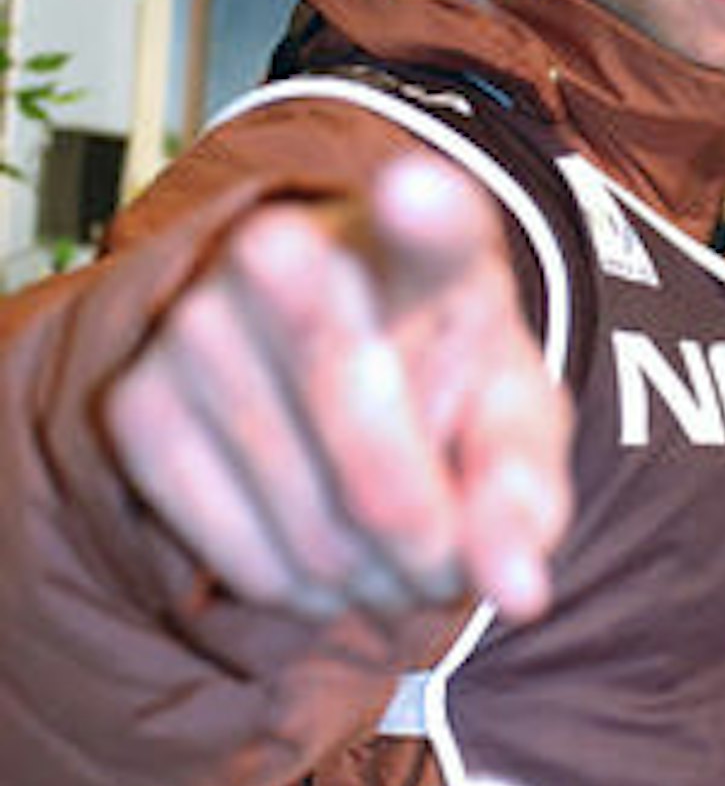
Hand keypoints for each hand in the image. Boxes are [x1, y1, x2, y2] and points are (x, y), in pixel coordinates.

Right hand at [103, 153, 573, 623]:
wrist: (325, 380)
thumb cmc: (442, 392)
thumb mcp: (511, 428)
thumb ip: (525, 491)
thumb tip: (518, 588)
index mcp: (423, 243)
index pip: (431, 229)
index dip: (425, 219)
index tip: (418, 196)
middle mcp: (290, 251)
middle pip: (372, 437)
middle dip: (427, 535)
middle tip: (444, 559)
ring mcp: (198, 322)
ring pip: (318, 528)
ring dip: (370, 578)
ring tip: (387, 549)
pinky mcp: (137, 403)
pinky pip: (246, 560)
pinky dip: (298, 589)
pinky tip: (322, 550)